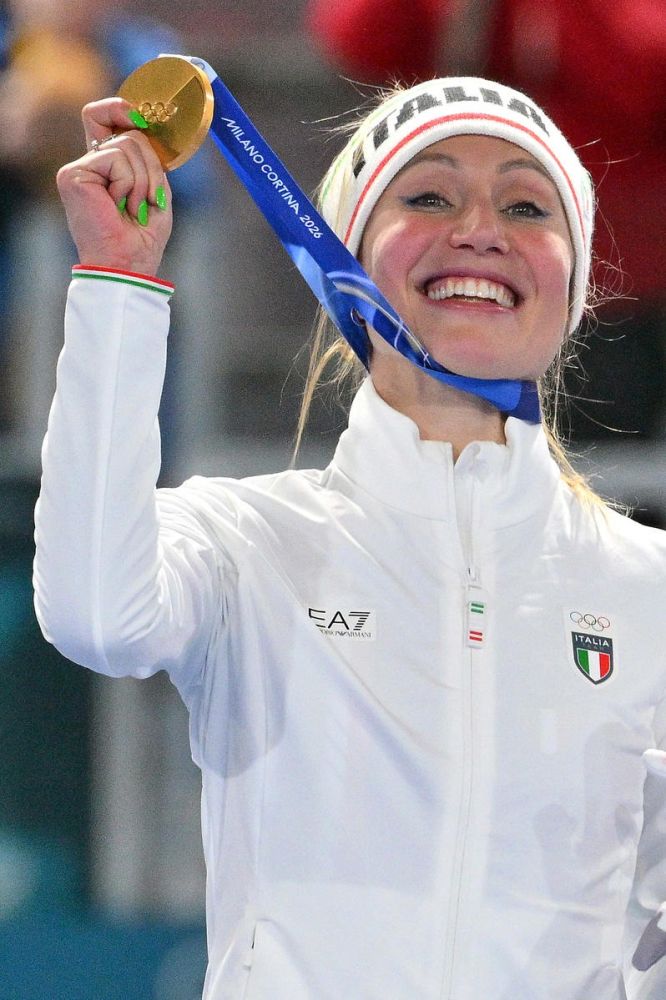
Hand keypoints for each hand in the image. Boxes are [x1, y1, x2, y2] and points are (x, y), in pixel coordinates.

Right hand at [56, 97, 172, 275]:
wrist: (129, 264)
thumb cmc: (142, 237)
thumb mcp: (155, 189)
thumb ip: (149, 156)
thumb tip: (144, 124)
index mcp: (106, 166)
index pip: (103, 116)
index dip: (121, 108)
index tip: (142, 118)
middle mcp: (89, 164)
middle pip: (128, 132)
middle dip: (151, 166)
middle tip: (148, 199)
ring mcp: (78, 169)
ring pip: (126, 144)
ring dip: (142, 180)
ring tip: (132, 208)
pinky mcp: (73, 175)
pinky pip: (115, 159)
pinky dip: (128, 184)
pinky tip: (119, 206)